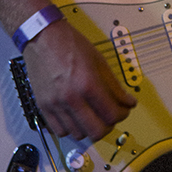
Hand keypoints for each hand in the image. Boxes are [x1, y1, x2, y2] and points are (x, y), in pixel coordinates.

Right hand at [22, 18, 135, 141]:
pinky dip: (72, 129)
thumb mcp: (99, 60)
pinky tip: (76, 118)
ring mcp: (56, 105)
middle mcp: (71, 98)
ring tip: (94, 116)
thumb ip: (114, 85)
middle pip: (97, 131)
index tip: (124, 109)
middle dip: (108, 125)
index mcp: (88, 84)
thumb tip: (128, 102)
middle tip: (110, 116)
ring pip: (79, 134)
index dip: (123, 114)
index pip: (112, 114)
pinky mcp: (43, 107)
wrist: (44, 37)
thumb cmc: (70, 44)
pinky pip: (60, 131)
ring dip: (90, 128)